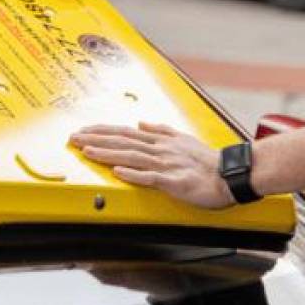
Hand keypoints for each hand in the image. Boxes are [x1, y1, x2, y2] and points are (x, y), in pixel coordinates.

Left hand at [68, 122, 233, 209]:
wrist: (231, 174)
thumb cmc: (208, 160)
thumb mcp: (183, 139)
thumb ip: (160, 130)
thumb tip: (141, 122)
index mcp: (160, 141)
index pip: (124, 133)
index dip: (101, 132)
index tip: (83, 131)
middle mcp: (160, 149)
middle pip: (122, 142)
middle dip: (96, 140)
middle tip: (73, 139)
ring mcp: (166, 164)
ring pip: (131, 157)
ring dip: (107, 154)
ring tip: (87, 152)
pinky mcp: (174, 181)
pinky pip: (151, 178)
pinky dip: (133, 174)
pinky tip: (117, 172)